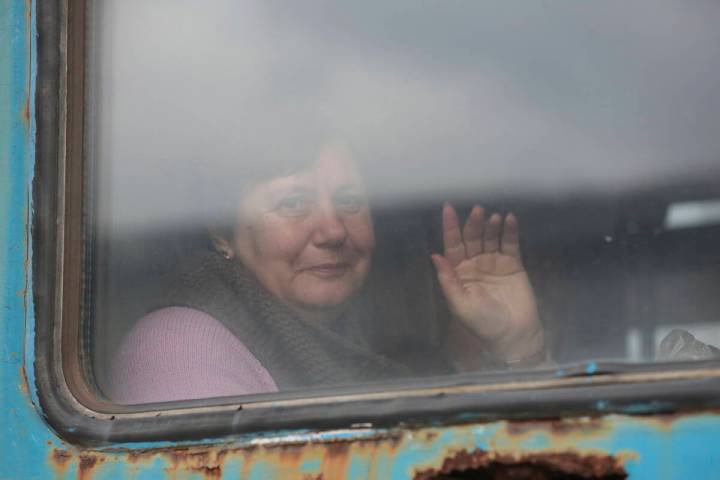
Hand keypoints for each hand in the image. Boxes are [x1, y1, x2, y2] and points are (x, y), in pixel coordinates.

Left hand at [431, 203, 543, 361]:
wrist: (513, 334)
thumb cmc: (483, 323)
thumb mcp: (460, 305)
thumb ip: (448, 281)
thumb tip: (435, 256)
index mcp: (458, 272)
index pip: (452, 245)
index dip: (450, 227)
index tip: (448, 208)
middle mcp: (474, 264)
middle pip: (472, 238)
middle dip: (473, 224)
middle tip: (477, 210)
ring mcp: (494, 262)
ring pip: (490, 238)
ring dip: (491, 226)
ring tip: (493, 218)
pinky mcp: (513, 264)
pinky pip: (510, 244)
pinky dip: (510, 231)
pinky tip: (510, 220)